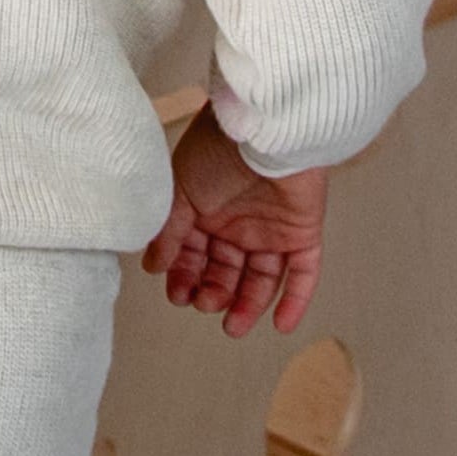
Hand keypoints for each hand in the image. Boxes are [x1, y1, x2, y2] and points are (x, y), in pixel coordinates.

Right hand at [141, 108, 326, 337]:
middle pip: (226, 270)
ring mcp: (272, 228)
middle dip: (213, 292)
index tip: (178, 294)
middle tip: (205, 303)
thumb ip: (168, 230)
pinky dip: (295, 301)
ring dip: (248, 306)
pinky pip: (303, 273)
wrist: (267, 129)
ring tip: (233, 327)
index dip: (185, 276)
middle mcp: (239, 221)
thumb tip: (153, 266)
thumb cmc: (219, 148)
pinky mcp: (303, 232)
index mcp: (207, 208)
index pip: (194, 253)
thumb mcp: (180, 189)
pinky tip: (282, 324)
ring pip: (261, 279)